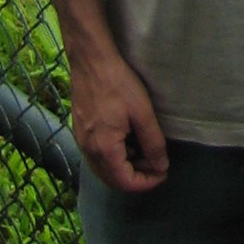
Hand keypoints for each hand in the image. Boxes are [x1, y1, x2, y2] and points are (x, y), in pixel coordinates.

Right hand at [69, 41, 169, 192]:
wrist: (91, 61)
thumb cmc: (118, 84)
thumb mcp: (142, 113)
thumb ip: (153, 143)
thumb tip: (161, 166)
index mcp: (104, 150)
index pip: (125, 183)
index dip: (147, 182)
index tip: (163, 173)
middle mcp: (89, 151)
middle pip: (112, 180)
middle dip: (136, 177)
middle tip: (156, 164)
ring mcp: (81, 142)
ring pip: (103, 170)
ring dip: (124, 168)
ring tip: (144, 151)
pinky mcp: (80, 131)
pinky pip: (97, 156)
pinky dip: (114, 157)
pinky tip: (127, 141)